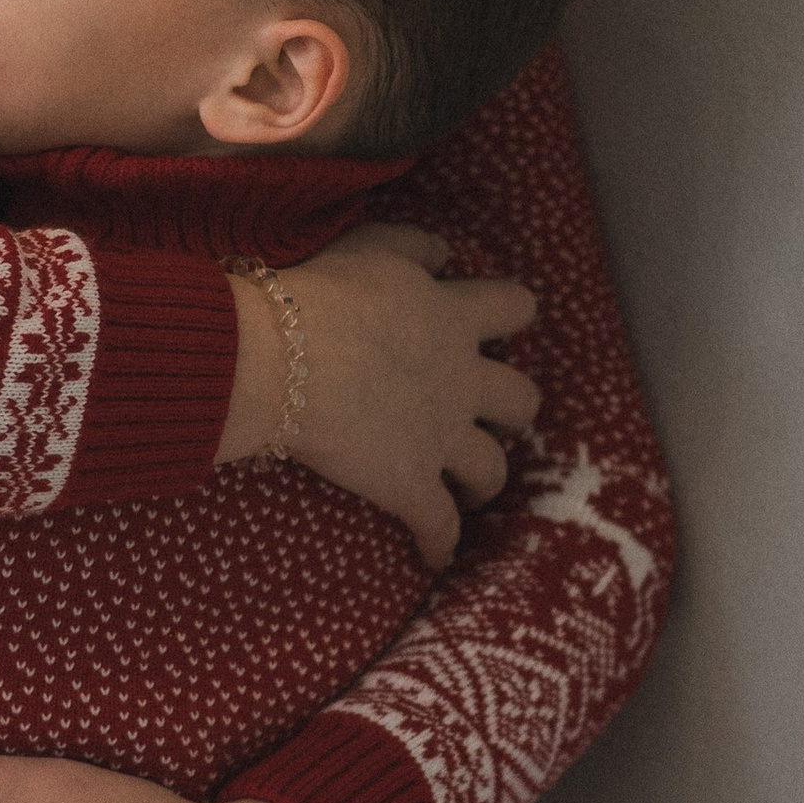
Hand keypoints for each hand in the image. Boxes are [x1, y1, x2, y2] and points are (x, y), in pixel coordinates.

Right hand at [219, 222, 537, 566]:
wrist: (281, 356)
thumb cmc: (316, 292)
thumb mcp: (372, 246)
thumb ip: (414, 246)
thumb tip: (444, 253)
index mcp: (454, 318)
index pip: (514, 306)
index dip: (513, 314)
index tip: (500, 324)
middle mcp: (460, 380)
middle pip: (522, 399)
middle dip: (514, 409)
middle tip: (493, 414)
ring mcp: (440, 438)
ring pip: (492, 469)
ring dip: (486, 480)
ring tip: (474, 489)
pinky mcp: (409, 485)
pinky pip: (439, 527)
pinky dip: (440, 544)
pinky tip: (436, 556)